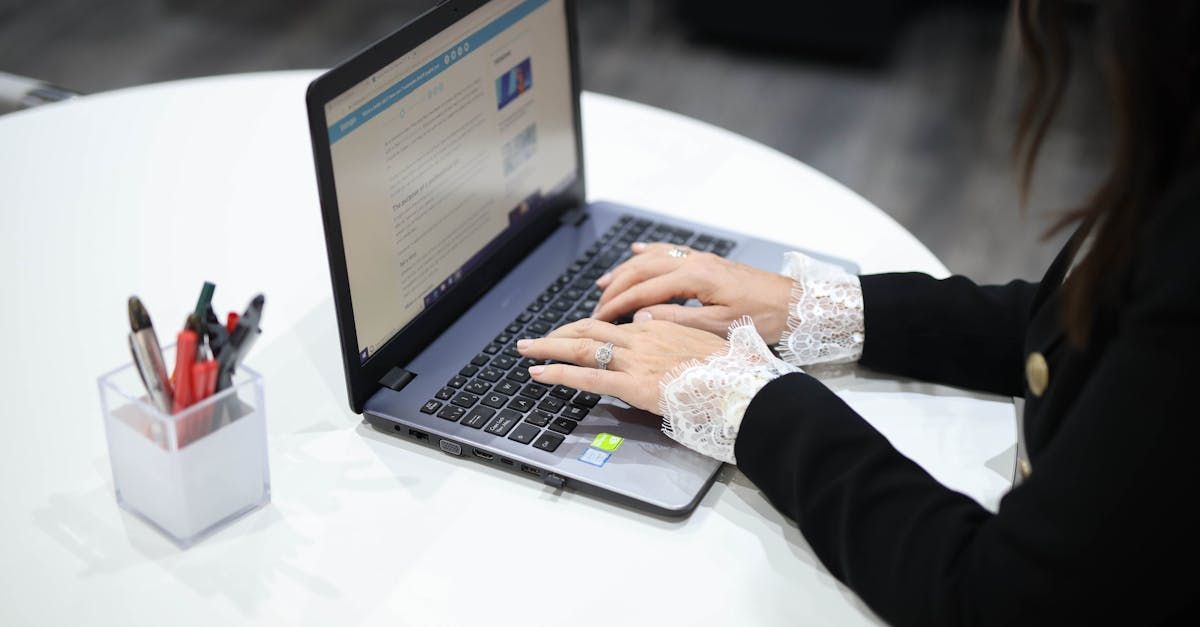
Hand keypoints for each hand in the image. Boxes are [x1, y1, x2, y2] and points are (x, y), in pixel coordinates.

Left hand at [517, 318, 727, 413]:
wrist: (743, 386)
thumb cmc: (731, 368)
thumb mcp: (703, 338)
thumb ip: (672, 327)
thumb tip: (644, 318)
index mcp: (659, 326)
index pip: (613, 324)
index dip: (585, 327)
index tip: (568, 333)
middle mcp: (643, 337)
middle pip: (589, 329)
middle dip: (557, 333)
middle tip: (533, 340)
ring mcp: (637, 360)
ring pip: (582, 348)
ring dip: (548, 348)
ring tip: (525, 351)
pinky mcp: (635, 384)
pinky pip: (588, 377)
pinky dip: (559, 374)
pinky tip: (540, 375)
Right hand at [593, 242, 794, 343]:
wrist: (795, 304)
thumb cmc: (763, 317)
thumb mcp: (719, 327)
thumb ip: (678, 321)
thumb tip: (641, 318)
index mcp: (695, 277)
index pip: (643, 290)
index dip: (617, 305)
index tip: (599, 319)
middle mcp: (694, 262)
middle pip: (642, 270)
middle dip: (616, 289)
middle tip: (596, 307)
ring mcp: (701, 259)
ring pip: (652, 259)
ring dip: (626, 270)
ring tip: (604, 283)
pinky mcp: (708, 263)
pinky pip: (671, 252)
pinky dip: (650, 252)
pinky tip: (637, 251)